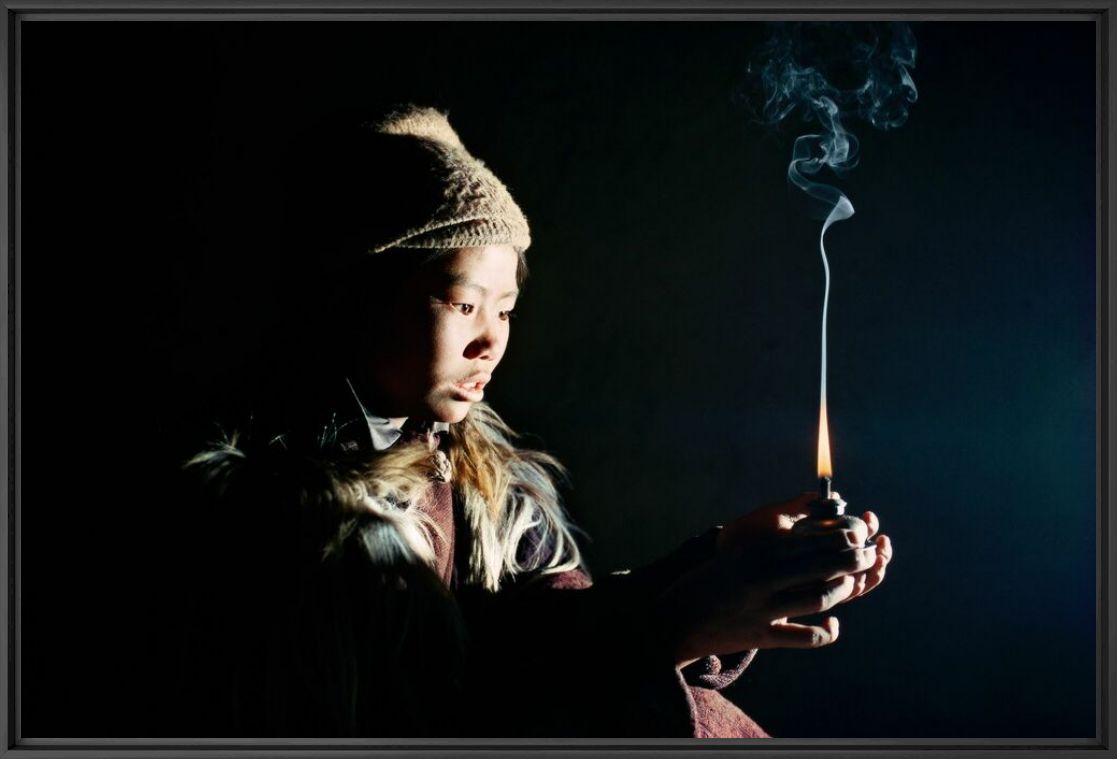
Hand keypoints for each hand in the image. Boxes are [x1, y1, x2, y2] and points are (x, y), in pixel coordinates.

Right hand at [655, 494, 892, 662]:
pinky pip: (806, 636)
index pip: (808, 539)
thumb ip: (769, 549)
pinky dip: (826, 631)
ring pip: (819, 597)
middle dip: (852, 558)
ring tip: (852, 583)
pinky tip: (834, 624)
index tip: (859, 532)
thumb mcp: (734, 556)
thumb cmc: (707, 583)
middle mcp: (761, 577)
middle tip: (870, 554)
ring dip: (842, 589)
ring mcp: (763, 608)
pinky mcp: (763, 636)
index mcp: (755, 552)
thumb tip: (809, 537)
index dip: (839, 535)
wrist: (674, 620)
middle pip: (820, 565)